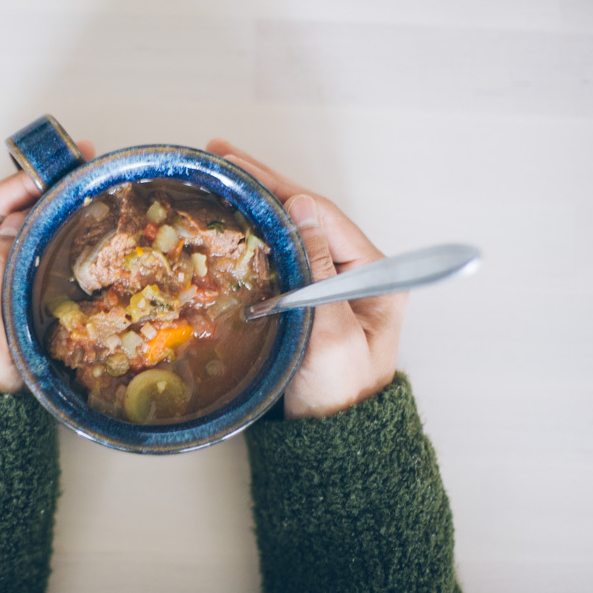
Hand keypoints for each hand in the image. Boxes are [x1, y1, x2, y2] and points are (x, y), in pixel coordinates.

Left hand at [0, 141, 95, 391]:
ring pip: (9, 232)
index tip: (47, 174)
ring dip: (40, 208)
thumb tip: (17, 221)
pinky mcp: (0, 294)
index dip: (11, 189)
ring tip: (77, 187)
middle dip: (30, 190)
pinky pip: (21, 253)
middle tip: (74, 168)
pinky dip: (44, 233)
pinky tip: (68, 222)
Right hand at [207, 139, 406, 418]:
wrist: (333, 437)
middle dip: (264, 184)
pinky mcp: (307, 294)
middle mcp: (353, 269)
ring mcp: (329, 280)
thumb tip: (302, 208)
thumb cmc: (338, 393)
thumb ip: (315, 273)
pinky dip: (257, 229)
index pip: (323, 217)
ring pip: (292, 228)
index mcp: (372, 274)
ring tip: (221, 174)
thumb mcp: (330, 335)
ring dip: (258, 200)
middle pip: (306, 214)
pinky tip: (233, 215)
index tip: (242, 172)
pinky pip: (283, 252)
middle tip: (220, 155)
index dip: (281, 191)